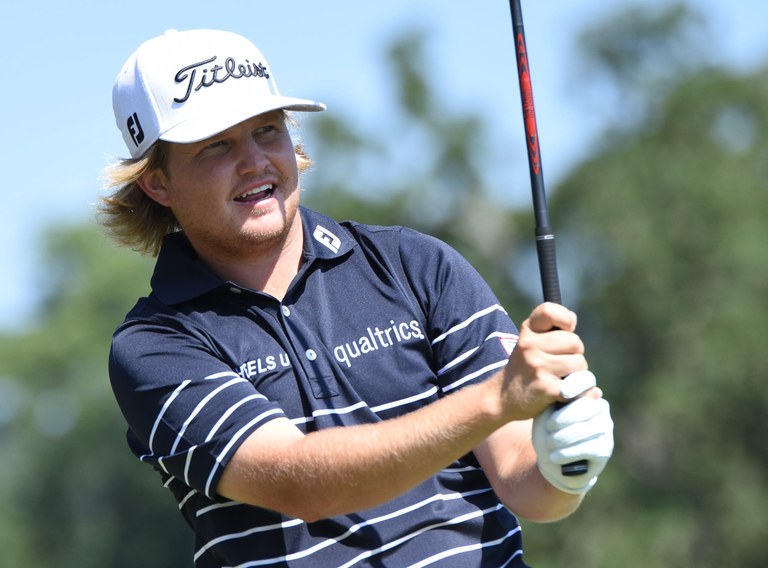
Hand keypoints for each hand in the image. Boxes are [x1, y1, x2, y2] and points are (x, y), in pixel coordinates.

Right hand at [500, 303, 587, 420]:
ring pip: (580, 364)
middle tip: (562, 364)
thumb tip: (572, 320)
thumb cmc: (525, 368)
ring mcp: (537, 366)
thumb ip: (551, 329)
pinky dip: (581, 393)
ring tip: (561, 379)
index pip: (550, 312)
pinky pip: (579, 386)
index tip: (565, 330)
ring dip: (578, 375)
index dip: (565, 319)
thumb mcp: (530, 342)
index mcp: (528, 331)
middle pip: (575, 342)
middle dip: (575, 354)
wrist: (501, 399)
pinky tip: (568, 394)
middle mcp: (530, 345)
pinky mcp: (545, 388)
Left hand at [532, 371, 613, 493]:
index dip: (570, 393)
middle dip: (564, 418)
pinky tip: (555, 456)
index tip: (560, 397)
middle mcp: (600, 409)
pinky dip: (568, 453)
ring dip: (563, 438)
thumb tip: (562, 390)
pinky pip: (588, 448)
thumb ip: (553, 400)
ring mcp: (605, 428)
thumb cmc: (547, 431)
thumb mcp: (545, 413)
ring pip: (585, 430)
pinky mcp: (605, 449)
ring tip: (549, 444)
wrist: (551, 459)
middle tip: (548, 428)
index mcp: (586, 394)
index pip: (581, 390)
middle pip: (585, 408)